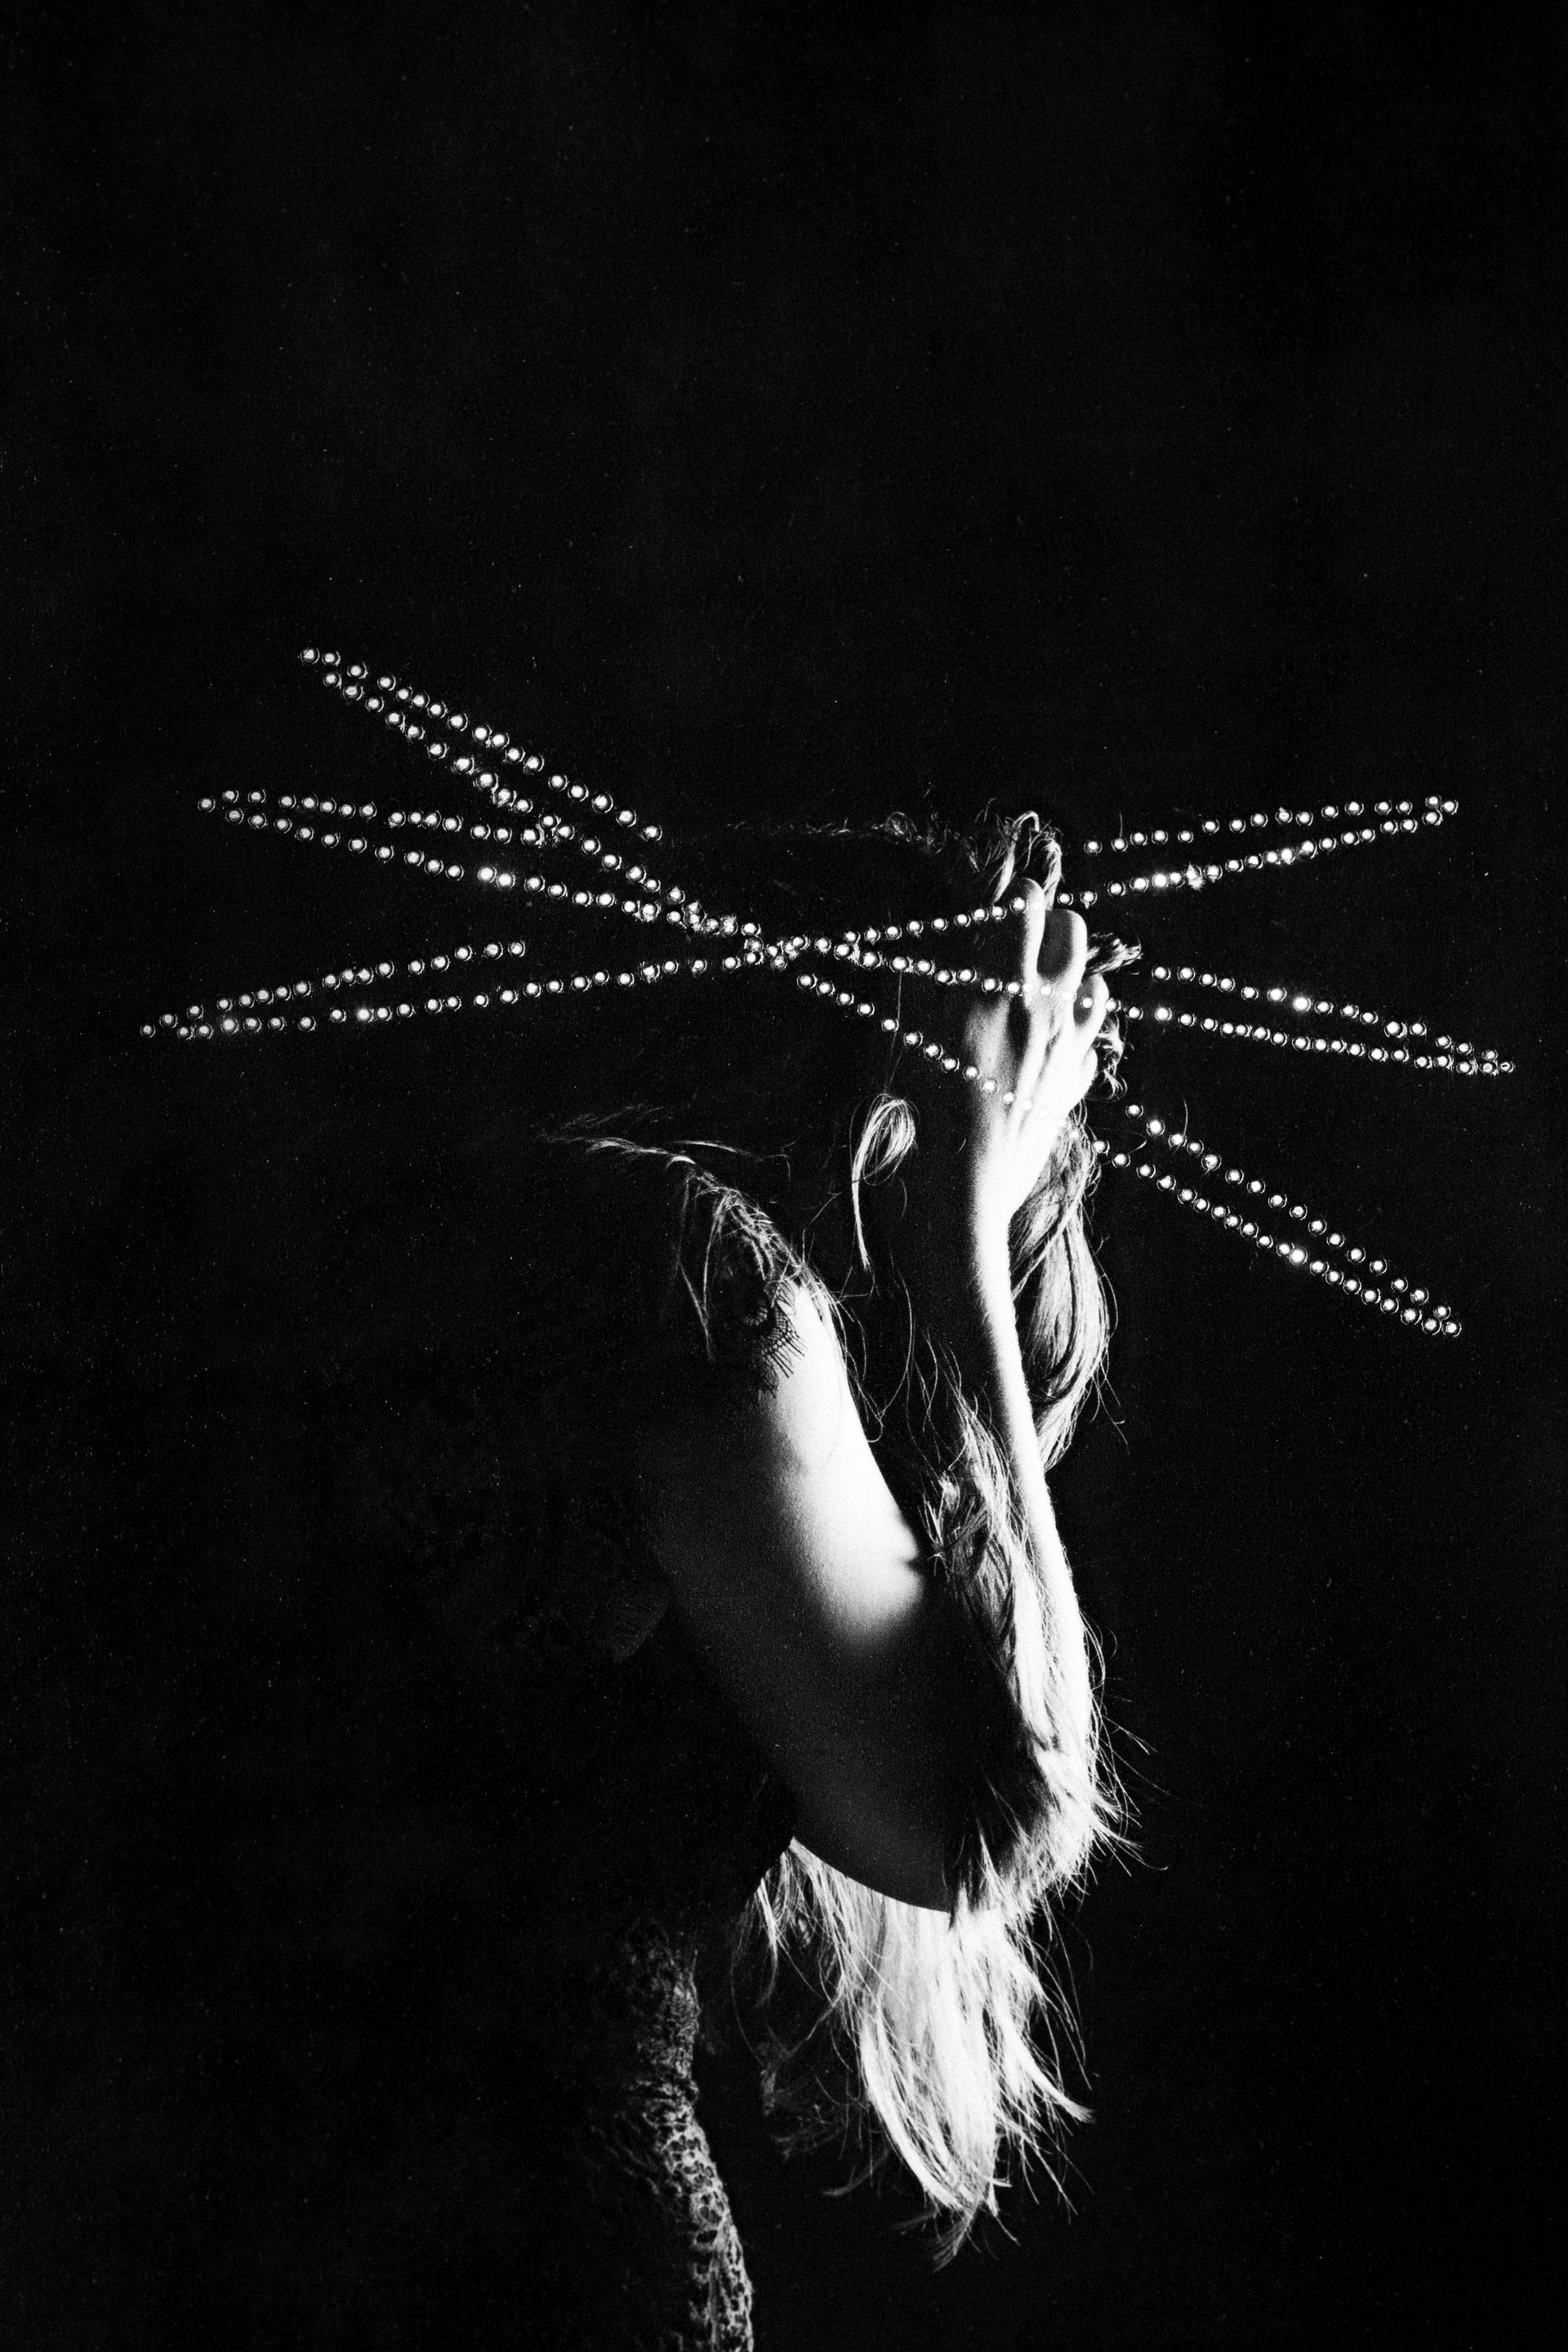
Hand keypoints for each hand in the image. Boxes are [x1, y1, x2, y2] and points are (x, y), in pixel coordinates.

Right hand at [886, 880, 1109, 1281]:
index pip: (1025, 905)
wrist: (961, 1189)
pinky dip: (1076, 1035)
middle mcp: (1048, 1008)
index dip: (1009, 897)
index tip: (994, 903)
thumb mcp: (911, 1034)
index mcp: (1004, 985)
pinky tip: (1048, 1046)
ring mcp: (1069, 1048)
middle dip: (1050, 922)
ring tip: (1039, 987)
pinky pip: (1091, 1046)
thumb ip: (925, 982)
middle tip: (1020, 938)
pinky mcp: (1074, 1088)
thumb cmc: (922, 1111)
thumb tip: (925, 947)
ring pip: (1096, 983)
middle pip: (1074, 930)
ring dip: (1071, 975)